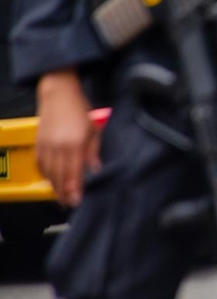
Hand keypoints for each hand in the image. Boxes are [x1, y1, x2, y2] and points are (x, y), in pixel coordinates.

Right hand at [36, 69, 100, 206]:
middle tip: (68, 204)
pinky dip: (45, 174)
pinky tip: (51, 180)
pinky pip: (40, 164)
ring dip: (54, 186)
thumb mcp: (94, 129)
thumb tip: (95, 169)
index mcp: (74, 144)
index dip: (75, 189)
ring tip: (60, 196)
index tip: (77, 201)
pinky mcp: (38, 142)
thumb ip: (93, 151)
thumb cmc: (80, 109)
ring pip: (48, 172)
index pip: (74, 173)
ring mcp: (46, 145)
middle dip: (63, 193)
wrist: (58, 93)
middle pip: (59, 177)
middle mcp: (58, 147)